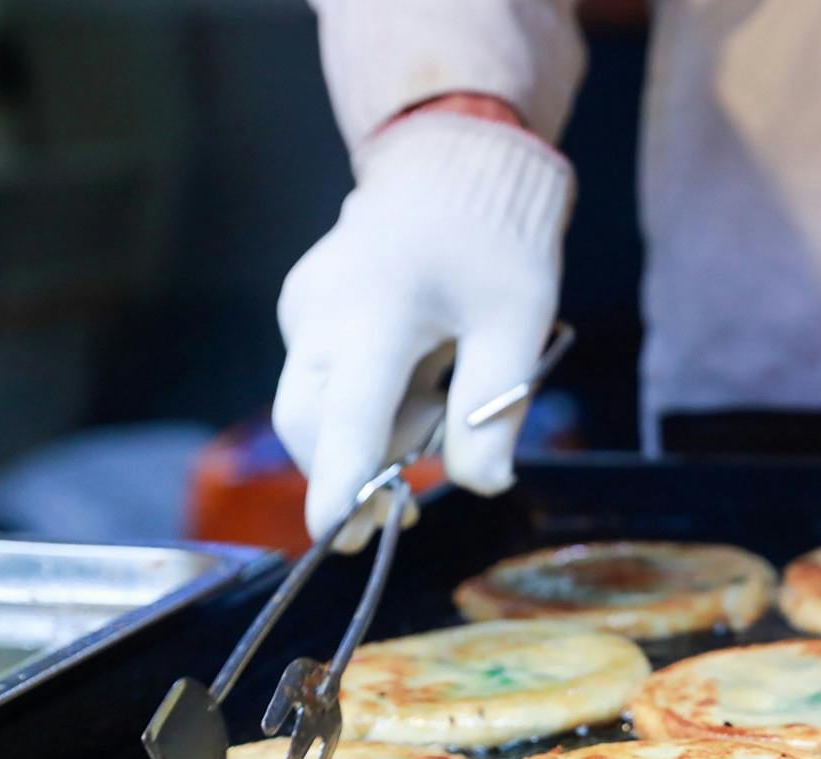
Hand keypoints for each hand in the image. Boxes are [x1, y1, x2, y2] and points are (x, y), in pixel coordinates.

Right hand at [273, 107, 571, 548]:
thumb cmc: (493, 238)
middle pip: (311, 425)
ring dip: (372, 435)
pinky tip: (415, 369)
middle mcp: (321, 310)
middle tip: (407, 508)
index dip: (341, 480)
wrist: (452, 161)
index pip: (350, 413)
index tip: (333, 534)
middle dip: (352, 474)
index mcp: (377, 308)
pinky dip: (368, 403)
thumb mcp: (518, 322)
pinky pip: (325, 384)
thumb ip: (495, 408)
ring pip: (318, 411)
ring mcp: (303, 310)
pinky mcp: (302, 313)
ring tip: (437, 394)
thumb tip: (481, 485)